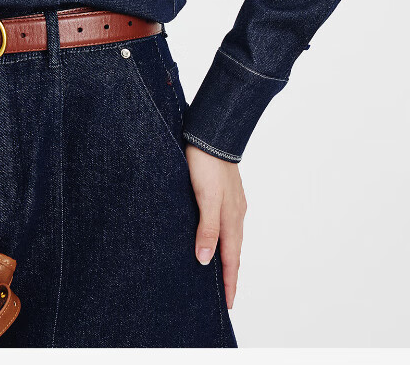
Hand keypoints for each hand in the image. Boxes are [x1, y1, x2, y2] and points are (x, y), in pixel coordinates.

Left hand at [186, 143, 246, 308]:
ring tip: (219, 273)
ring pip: (230, 238)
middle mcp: (234, 214)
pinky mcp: (224, 194)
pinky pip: (225, 225)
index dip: (229, 282)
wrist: (211, 135)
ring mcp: (231, 204)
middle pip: (233, 252)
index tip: (228, 304)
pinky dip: (222, 239)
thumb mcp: (205, 198)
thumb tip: (204, 260)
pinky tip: (213, 239)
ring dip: (226, 257)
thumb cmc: (206, 164)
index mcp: (231, 219)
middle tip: (226, 297)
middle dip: (230, 275)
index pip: (231, 259)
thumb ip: (206, 229)